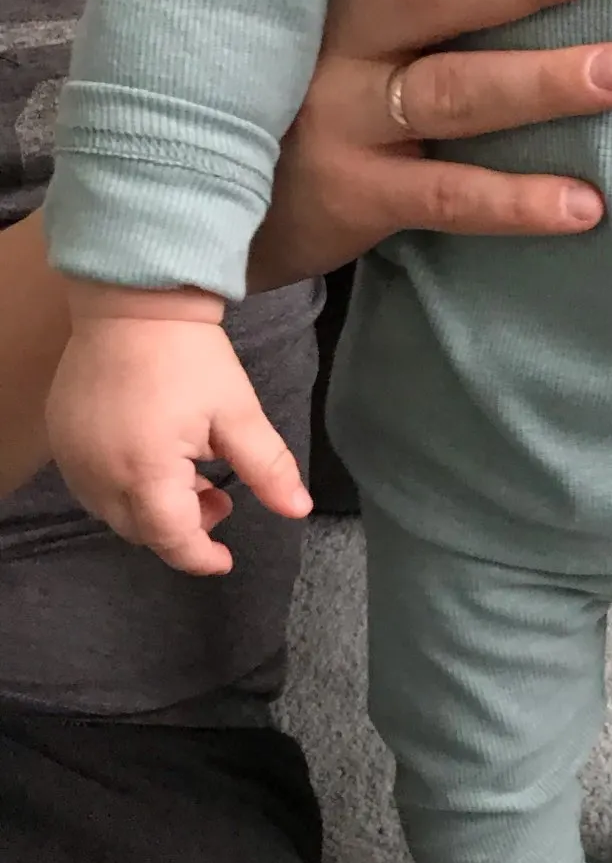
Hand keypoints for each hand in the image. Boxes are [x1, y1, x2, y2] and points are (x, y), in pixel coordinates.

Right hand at [45, 290, 311, 574]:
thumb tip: (299, 508)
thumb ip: (267, 468)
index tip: (225, 560)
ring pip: (113, 512)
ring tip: (191, 475)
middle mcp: (99, 473)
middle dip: (182, 528)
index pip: (171, 538)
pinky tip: (155, 458)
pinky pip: (91, 484)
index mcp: (145, 471)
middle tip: (218, 496)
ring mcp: (73, 456)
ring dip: (153, 509)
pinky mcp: (61, 437)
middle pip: (141, 530)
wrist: (134, 302)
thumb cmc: (190, 356)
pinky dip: (125, 488)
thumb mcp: (238, 413)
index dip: (200, 556)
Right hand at [249, 0, 611, 289]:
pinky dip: (517, 202)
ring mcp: (342, 118)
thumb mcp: (320, 12)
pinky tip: (587, 204)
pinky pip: (446, 197)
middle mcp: (335, 39)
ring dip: (543, 82)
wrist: (210, 208)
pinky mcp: (356, 196)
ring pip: (453, 93)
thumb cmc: (297, 87)